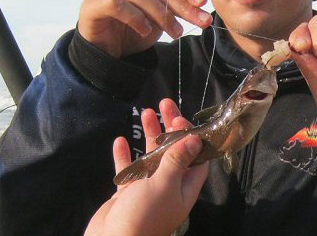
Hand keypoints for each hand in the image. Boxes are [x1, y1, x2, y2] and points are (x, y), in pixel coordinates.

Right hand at [78, 0, 211, 57]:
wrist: (108, 52)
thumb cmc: (136, 29)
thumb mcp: (161, 15)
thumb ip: (176, 3)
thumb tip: (203, 0)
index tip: (203, 1)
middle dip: (181, 4)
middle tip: (200, 20)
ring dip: (162, 14)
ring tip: (176, 32)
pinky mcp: (91, 4)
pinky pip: (116, 3)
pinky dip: (135, 17)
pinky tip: (146, 31)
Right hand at [85, 99, 208, 235]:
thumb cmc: (145, 213)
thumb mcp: (165, 183)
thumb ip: (179, 159)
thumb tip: (196, 139)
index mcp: (185, 186)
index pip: (196, 156)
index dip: (191, 136)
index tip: (181, 118)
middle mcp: (169, 185)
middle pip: (173, 151)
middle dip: (170, 127)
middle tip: (164, 103)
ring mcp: (147, 188)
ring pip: (151, 156)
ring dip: (149, 135)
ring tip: (145, 112)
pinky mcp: (128, 192)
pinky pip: (128, 169)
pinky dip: (125, 155)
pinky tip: (120, 141)